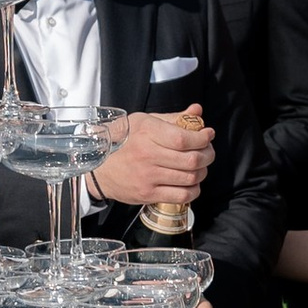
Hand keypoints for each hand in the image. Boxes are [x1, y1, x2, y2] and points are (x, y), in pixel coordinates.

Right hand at [90, 109, 215, 208]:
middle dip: (207, 155)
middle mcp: (147, 155)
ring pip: (190, 178)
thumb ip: (174, 118)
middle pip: (191, 159)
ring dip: (202, 172)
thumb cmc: (123, 142)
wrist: (99, 169)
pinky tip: (190, 183)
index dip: (202, 138)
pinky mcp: (148, 194)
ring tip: (199, 167)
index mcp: (147, 132)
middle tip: (207, 151)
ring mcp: (148, 177)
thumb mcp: (144, 122)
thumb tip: (197, 111)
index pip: (183, 138)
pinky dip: (193, 190)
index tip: (208, 135)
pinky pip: (182, 196)